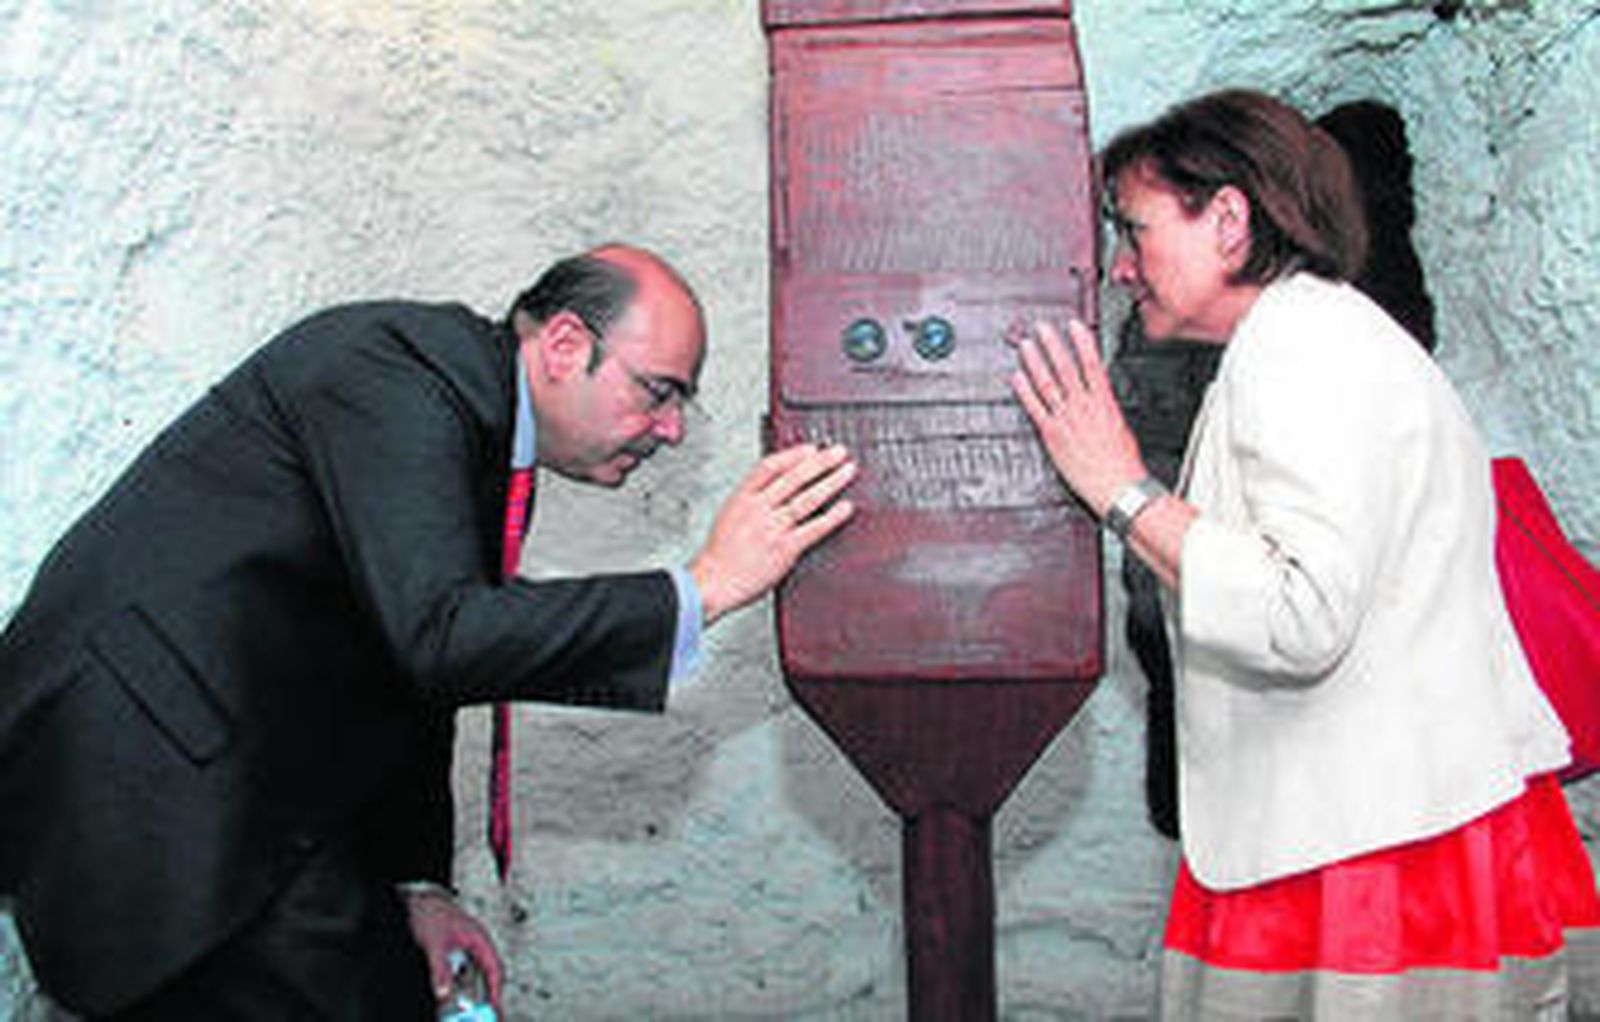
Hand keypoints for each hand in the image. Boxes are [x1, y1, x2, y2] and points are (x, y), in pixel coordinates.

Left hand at [401, 885, 503, 1010]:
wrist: (417, 898)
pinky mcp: (453, 954)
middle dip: (484, 998)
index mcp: (480, 940)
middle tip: (484, 1017)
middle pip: (486, 977)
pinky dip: (456, 988)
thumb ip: (440, 969)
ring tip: (463, 1012)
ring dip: (468, 994)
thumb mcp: (435, 944)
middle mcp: (475, 946)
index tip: (493, 1010)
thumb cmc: (431, 912)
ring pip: (472, 977)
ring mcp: (464, 950)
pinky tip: (448, 997)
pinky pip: (459, 975)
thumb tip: (443, 993)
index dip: (495, 991)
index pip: (495, 969)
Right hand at [689, 443, 856, 624]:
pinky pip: (814, 528)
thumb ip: (752, 500)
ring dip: (831, 482)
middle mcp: (758, 509)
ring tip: (848, 471)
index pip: (770, 466)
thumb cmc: (720, 555)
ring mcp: (772, 528)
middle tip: (838, 452)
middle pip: (794, 477)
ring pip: (807, 498)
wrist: (713, 582)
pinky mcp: (785, 548)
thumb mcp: (730, 515)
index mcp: (742, 498)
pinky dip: (832, 517)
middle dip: (820, 461)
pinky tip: (845, 508)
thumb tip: (776, 488)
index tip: (811, 449)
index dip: (793, 455)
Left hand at [1009, 318, 1146, 516]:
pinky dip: (1025, 391)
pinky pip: (1035, 408)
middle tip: (1042, 327)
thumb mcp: (1121, 428)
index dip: (1082, 341)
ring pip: (1048, 383)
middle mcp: (1084, 407)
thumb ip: (1106, 409)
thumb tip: (1099, 399)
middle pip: (1066, 368)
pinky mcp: (1052, 435)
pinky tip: (1017, 377)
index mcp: (1105, 403)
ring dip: (1036, 362)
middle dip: (1053, 345)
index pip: (1093, 364)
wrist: (1118, 488)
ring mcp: (1066, 420)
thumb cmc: (1123, 464)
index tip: (1074, 325)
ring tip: (1027, 346)